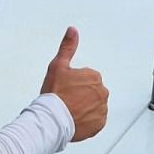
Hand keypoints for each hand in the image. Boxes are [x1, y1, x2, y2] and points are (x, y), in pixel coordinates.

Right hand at [41, 27, 109, 141]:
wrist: (51, 120)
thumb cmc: (54, 93)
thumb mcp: (58, 66)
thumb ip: (67, 46)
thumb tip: (72, 29)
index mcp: (95, 76)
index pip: (86, 79)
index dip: (73, 84)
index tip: (65, 89)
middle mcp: (102, 92)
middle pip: (91, 92)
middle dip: (81, 96)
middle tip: (66, 101)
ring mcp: (102, 109)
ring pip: (93, 106)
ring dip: (85, 108)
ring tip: (70, 111)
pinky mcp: (100, 124)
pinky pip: (95, 120)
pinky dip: (87, 120)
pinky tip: (76, 119)